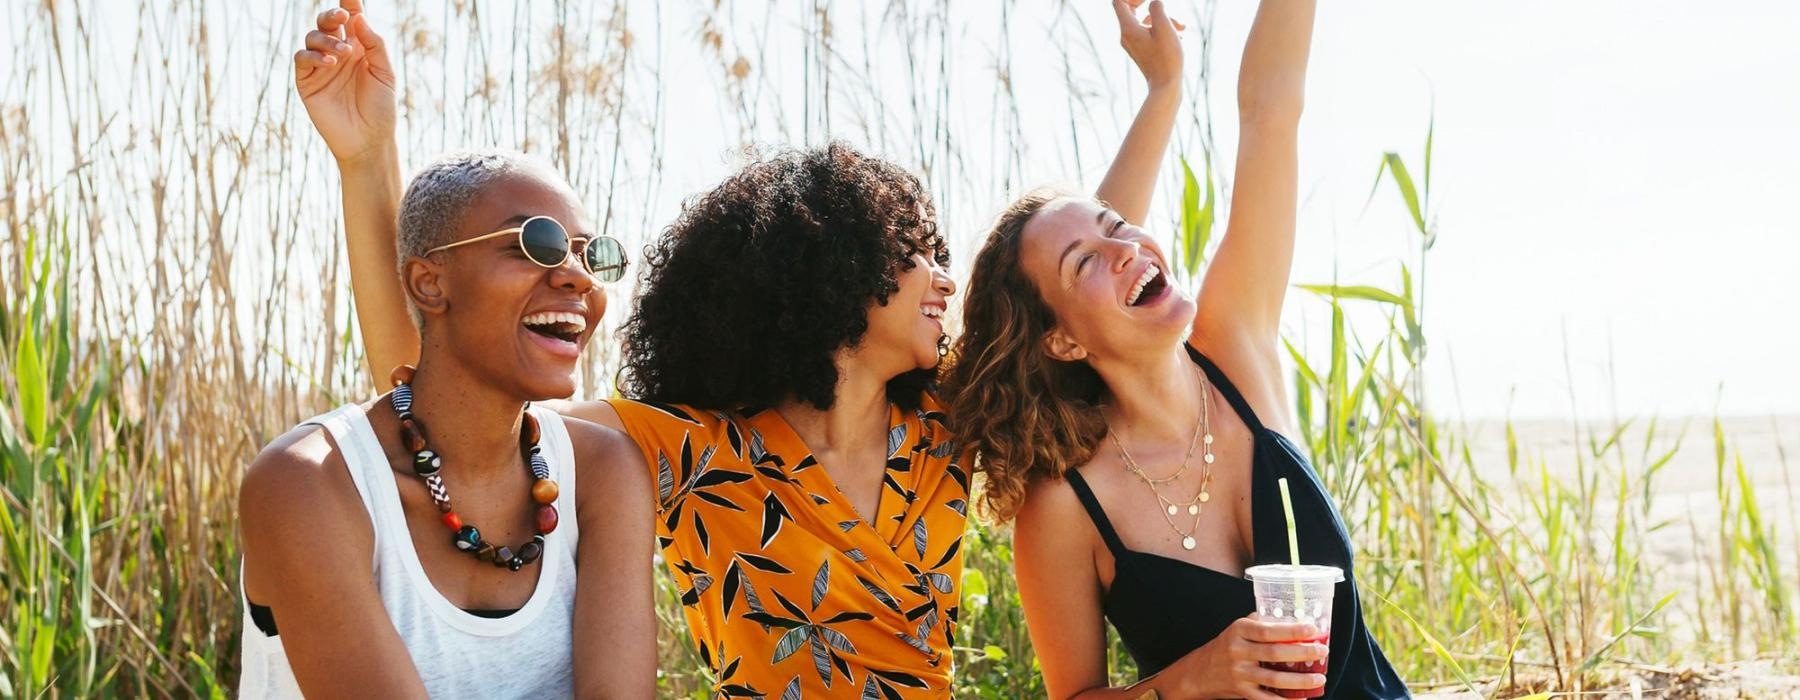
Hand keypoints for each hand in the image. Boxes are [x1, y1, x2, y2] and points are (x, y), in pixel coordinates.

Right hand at [294, 0, 396, 164]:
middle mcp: (338, 53)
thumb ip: (374, 44)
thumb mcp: (384, 73)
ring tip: (343, 54)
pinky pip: (302, 59)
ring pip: (312, 37)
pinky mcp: (307, 82)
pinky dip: (313, 56)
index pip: (352, 19)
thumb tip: (357, 17)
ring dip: (326, 39)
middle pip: (327, 22)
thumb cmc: (380, 108)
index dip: (349, 3)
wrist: (368, 140)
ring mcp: (321, 67)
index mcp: (359, 48)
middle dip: (332, 14)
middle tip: (341, 17)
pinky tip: (330, 64)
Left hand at [1112, 0, 1184, 92]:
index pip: (1120, 2)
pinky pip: (1149, 33)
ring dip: (1164, 20)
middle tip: (1165, 8)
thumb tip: (1154, 2)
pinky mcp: (1142, 51)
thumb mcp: (1164, 28)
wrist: (1166, 87)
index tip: (1149, 0)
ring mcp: (1133, 44)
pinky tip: (1179, 37)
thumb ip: (1157, 9)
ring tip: (1182, 28)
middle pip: (1132, 10)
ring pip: (1146, 22)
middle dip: (1153, 7)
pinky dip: (1163, 31)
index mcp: (1128, 29)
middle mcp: (1126, 36)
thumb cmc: (1167, 58)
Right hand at [1156, 615, 1327, 698]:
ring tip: (1318, 678)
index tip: (1312, 629)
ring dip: (1300, 680)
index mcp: (1239, 631)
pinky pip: (1266, 699)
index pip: (1268, 630)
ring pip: (1274, 678)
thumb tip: (1294, 620)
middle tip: (1322, 651)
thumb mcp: (1238, 628)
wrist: (1201, 671)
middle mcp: (1238, 652)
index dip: (1292, 630)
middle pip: (1275, 653)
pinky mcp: (1242, 691)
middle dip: (1302, 653)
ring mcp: (1239, 673)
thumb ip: (1262, 623)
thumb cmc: (1226, 646)